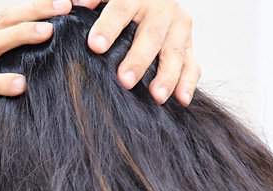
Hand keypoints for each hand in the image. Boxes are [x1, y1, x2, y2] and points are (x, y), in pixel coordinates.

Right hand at [0, 0, 74, 154]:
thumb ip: (0, 70)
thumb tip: (40, 69)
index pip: (7, 18)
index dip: (34, 8)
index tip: (64, 3)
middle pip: (3, 21)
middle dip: (35, 11)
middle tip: (64, 6)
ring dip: (21, 35)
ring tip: (47, 32)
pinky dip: (1, 83)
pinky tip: (21, 85)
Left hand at [76, 0, 199, 104]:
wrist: (153, 1)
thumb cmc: (122, 4)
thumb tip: (81, 5)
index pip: (121, 10)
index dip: (109, 27)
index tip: (96, 46)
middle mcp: (161, 9)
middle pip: (151, 36)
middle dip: (139, 60)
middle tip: (125, 80)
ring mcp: (178, 26)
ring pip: (174, 52)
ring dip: (167, 76)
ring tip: (156, 96)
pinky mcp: (187, 43)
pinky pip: (191, 64)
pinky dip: (188, 82)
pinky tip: (182, 98)